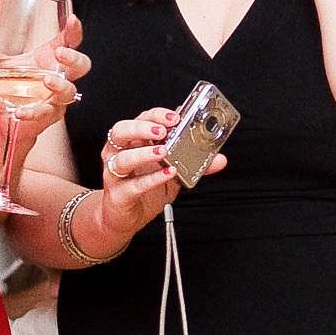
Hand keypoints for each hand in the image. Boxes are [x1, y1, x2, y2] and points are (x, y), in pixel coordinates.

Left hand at [0, 16, 86, 150]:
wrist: (9, 117)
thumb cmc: (12, 86)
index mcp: (50, 59)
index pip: (69, 42)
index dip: (74, 31)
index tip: (72, 20)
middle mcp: (59, 76)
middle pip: (81, 65)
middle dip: (74, 58)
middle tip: (60, 53)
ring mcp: (57, 97)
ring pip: (69, 90)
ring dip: (60, 85)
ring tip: (47, 81)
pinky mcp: (50, 115)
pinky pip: (45, 112)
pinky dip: (32, 112)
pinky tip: (19, 112)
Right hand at [94, 107, 227, 238]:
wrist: (124, 218)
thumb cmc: (142, 189)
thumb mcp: (172, 173)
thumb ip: (193, 164)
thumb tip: (220, 159)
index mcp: (133, 143)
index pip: (141, 120)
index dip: (156, 115)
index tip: (175, 117)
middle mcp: (120, 154)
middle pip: (121, 131)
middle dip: (142, 127)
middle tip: (163, 130)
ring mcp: (116, 174)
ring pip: (123, 157)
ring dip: (144, 152)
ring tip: (163, 151)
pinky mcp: (119, 194)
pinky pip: (133, 184)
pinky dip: (152, 178)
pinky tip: (167, 173)